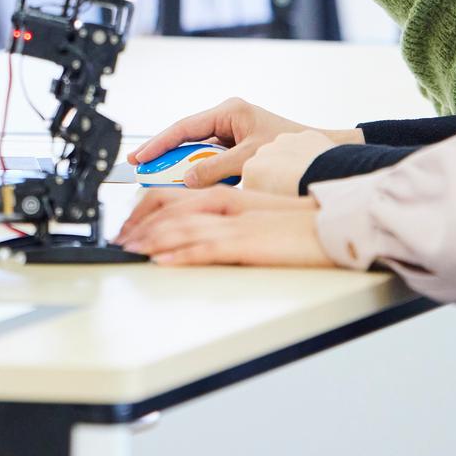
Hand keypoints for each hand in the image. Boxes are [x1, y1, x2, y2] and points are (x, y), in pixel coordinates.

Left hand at [117, 188, 330, 268]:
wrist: (336, 224)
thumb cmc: (301, 223)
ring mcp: (234, 223)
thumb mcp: (255, 214)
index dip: (142, 210)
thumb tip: (197, 234)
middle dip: (137, 225)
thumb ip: (225, 219)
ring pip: (179, 227)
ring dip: (149, 240)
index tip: (128, 226)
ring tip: (129, 251)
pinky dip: (180, 255)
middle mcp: (223, 203)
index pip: (170, 196)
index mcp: (224, 194)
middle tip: (119, 241)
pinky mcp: (247, 243)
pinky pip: (205, 248)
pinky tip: (162, 262)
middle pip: (166, 209)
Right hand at [127, 98, 358, 187]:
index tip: (140, 157)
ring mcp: (232, 132)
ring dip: (181, 164)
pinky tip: (187, 183)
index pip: (185, 127)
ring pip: (197, 149)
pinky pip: (210, 158)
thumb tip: (186, 179)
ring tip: (159, 178)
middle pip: (186, 137)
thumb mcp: (251, 160)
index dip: (159, 143)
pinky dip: (199, 171)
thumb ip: (216, 169)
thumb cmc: (293, 150)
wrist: (325, 156)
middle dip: (165, 153)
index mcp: (229, 111)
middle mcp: (227, 118)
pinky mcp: (237, 146)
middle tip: (140, 167)